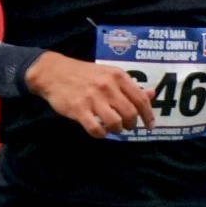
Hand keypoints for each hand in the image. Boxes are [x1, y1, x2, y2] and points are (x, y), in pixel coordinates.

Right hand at [25, 53, 154, 138]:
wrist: (53, 72)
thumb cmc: (84, 74)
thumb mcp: (109, 74)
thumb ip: (130, 86)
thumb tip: (152, 94)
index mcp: (118, 76)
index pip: (141, 99)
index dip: (148, 115)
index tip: (150, 125)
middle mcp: (107, 86)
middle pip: (130, 113)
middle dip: (132, 124)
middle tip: (127, 126)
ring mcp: (92, 98)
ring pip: (115, 123)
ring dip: (117, 130)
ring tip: (114, 128)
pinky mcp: (78, 109)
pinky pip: (96, 129)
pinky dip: (101, 134)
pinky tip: (100, 131)